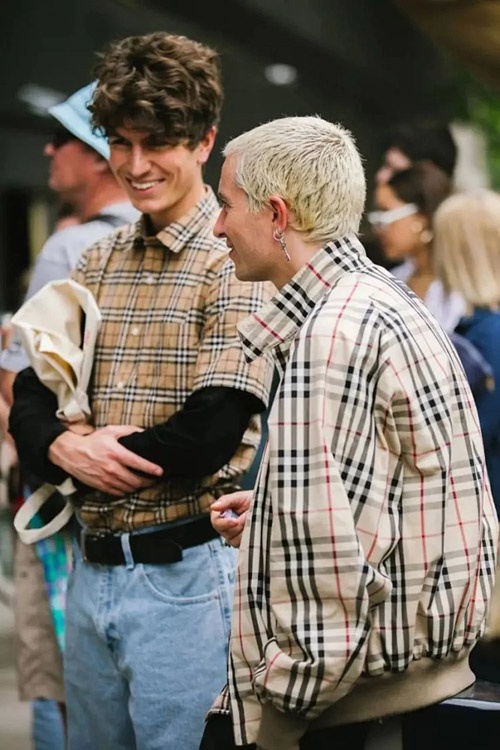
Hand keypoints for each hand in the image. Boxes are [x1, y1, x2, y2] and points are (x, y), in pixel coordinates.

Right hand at [48, 425, 162, 495]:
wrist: (71, 452)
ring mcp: (106, 479)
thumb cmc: (92, 440)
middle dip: (148, 482)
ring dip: (138, 488)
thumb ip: (129, 430)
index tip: (160, 471)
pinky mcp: (100, 486)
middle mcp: (112, 468)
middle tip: (154, 480)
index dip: (151, 468)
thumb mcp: (110, 430)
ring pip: (128, 489)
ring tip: (144, 484)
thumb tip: (143, 432)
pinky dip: (126, 492)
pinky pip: (118, 493)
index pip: (138, 463)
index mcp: (116, 453)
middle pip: (135, 481)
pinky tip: (130, 487)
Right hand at [210, 490, 251, 547]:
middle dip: (238, 525)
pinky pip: (244, 544)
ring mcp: (234, 536)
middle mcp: (226, 527)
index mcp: (221, 514)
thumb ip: (226, 501)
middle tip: (249, 516)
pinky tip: (255, 527)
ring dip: (246, 530)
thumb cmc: (252, 499)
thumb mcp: (239, 497)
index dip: (224, 523)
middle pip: (225, 533)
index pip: (216, 522)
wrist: (267, 506)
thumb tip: (213, 507)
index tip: (235, 521)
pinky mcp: (243, 543)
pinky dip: (251, 536)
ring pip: (235, 540)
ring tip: (252, 520)